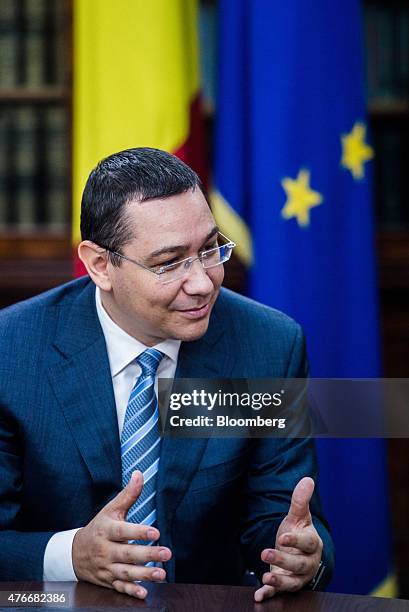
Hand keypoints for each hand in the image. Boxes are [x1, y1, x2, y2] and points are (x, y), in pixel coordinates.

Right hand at [72, 471, 171, 598]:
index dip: (139, 532)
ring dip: (144, 575)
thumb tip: (139, 474)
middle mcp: (105, 550)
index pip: (123, 531)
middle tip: (166, 553)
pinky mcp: (109, 581)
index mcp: (106, 530)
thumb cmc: (99, 527)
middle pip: (127, 554)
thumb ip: (128, 494)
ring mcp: (107, 567)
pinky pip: (120, 588)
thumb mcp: (111, 509)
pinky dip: (131, 591)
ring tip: (161, 573)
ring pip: (125, 573)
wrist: (74, 552)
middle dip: (147, 555)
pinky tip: (144, 593)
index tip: (155, 532)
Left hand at [254, 477, 322, 601]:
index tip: (283, 537)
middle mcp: (308, 563)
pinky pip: (279, 593)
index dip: (296, 541)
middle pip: (299, 565)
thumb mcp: (298, 517)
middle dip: (283, 561)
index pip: (308, 544)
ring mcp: (298, 577)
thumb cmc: (298, 534)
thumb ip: (300, 501)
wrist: (297, 554)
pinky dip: (269, 594)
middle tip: (265, 553)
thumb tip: (308, 479)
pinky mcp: (286, 585)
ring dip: (279, 581)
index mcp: (313, 545)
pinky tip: (259, 595)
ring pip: (292, 582)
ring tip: (265, 577)